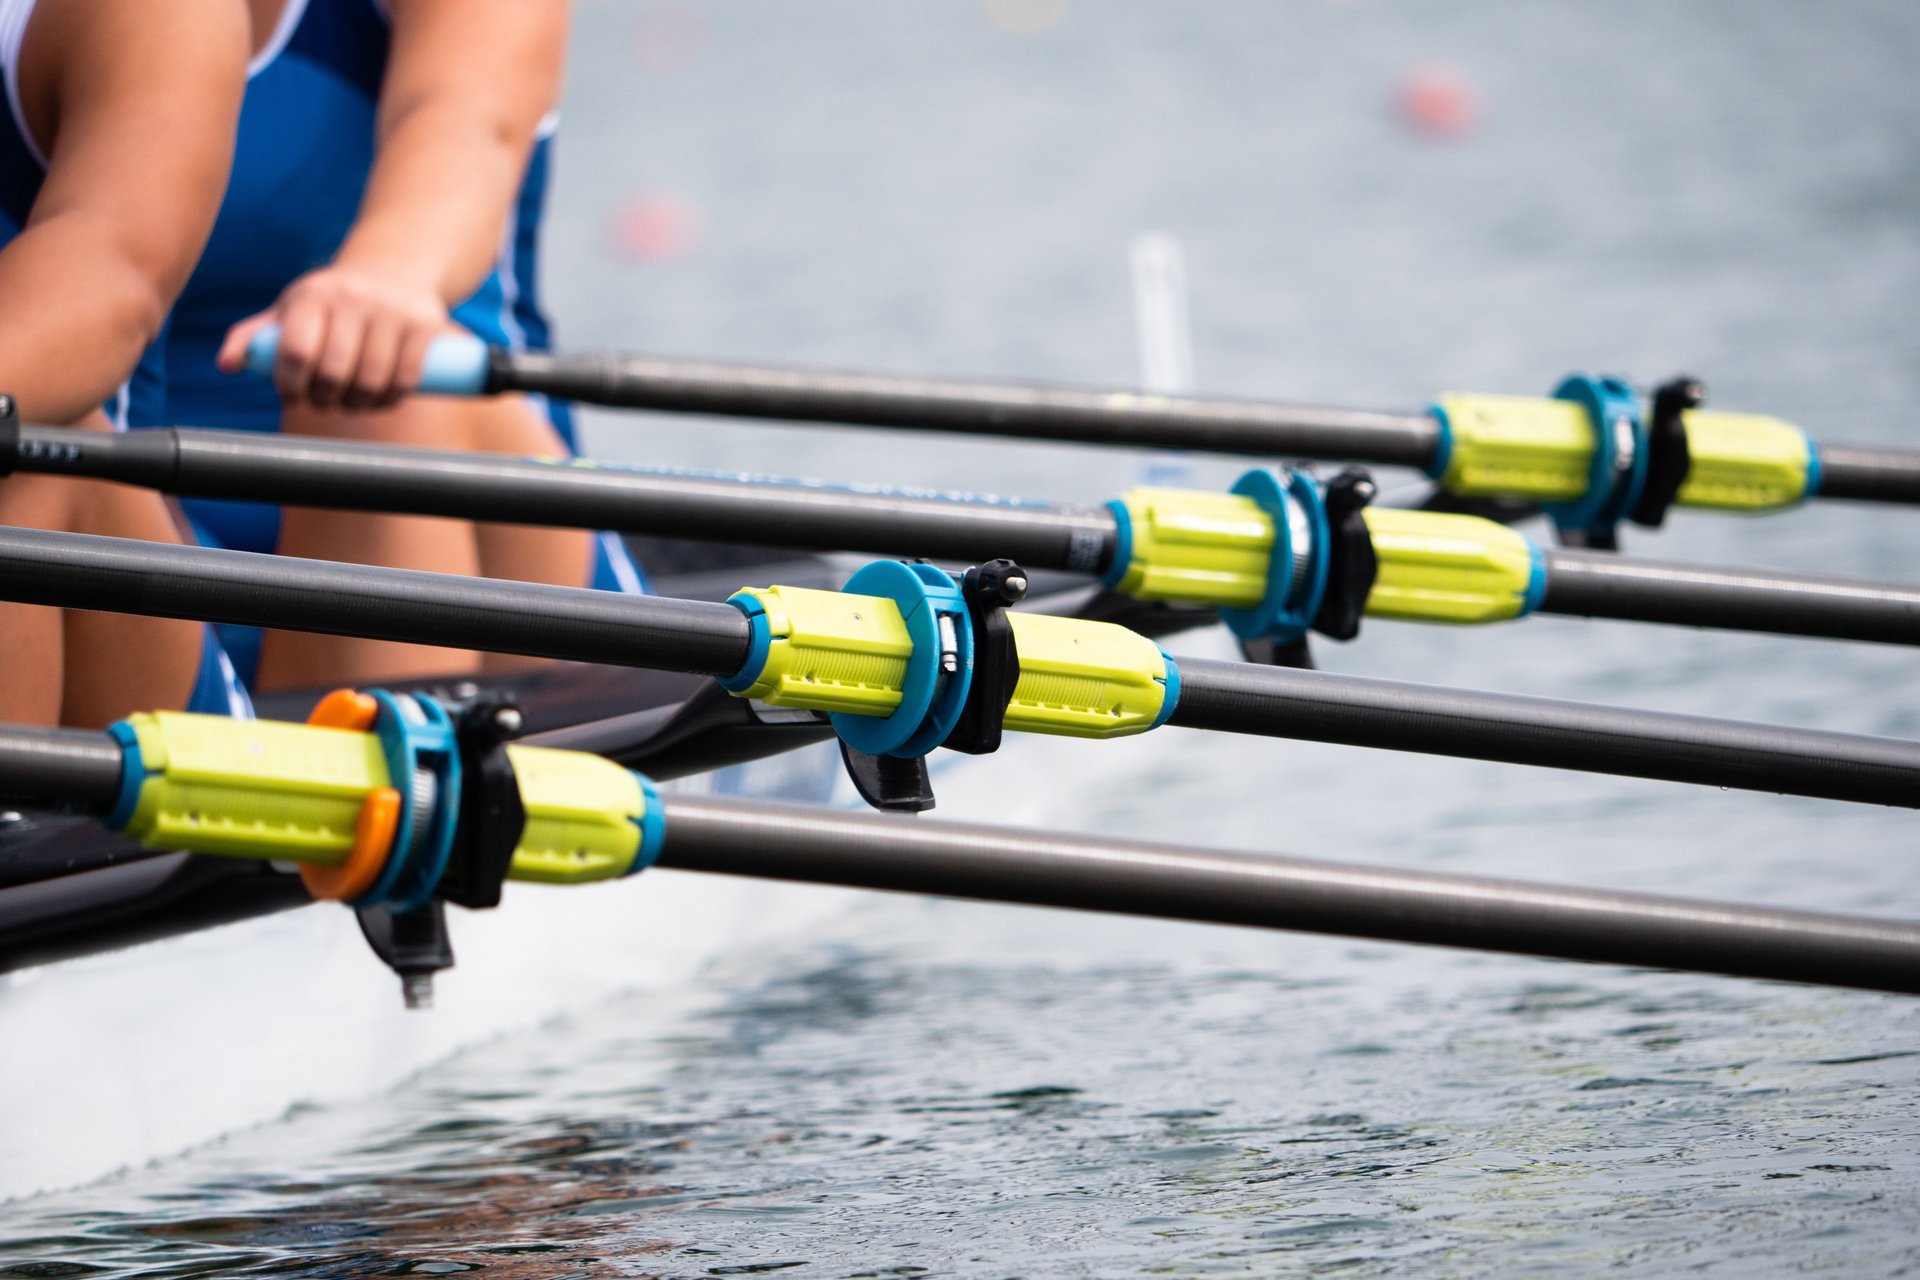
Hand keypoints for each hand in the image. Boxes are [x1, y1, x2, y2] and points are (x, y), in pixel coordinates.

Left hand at [217, 262, 448, 410]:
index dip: (291, 384)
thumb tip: (227, 366)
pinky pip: (406, 376)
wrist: (395, 270)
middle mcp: (353, 297)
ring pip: (371, 378)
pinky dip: (392, 398)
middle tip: (323, 402)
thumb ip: (255, 337)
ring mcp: (392, 310)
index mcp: (313, 294)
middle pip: (333, 370)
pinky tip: (381, 399)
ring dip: (358, 404)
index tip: (292, 396)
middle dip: (325, 398)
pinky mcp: (424, 324)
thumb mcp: (292, 310)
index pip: (296, 350)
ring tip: (352, 404)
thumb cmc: (332, 303)